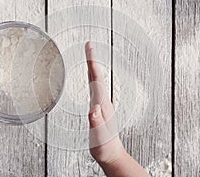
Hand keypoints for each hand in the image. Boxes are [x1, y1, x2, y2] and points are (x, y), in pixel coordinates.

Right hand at [85, 42, 149, 176]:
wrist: (111, 153)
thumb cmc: (104, 147)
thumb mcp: (99, 137)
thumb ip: (96, 123)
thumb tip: (93, 109)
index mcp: (102, 105)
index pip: (97, 80)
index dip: (92, 64)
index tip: (89, 50)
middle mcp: (103, 102)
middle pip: (97, 76)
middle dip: (92, 60)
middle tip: (88, 46)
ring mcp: (102, 104)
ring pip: (96, 81)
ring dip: (92, 67)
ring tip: (88, 56)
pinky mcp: (99, 108)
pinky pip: (95, 88)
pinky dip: (92, 78)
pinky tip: (90, 77)